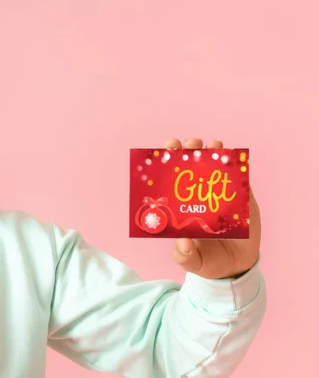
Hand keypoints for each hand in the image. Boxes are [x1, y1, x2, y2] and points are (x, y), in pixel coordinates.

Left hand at [165, 138, 260, 279]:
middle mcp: (200, 196)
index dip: (169, 161)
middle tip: (191, 144)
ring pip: (216, 167)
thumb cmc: (208, 262)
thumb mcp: (193, 263)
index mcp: (182, 206)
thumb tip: (182, 243)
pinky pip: (239, 178)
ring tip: (213, 145)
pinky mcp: (243, 199)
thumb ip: (184, 256)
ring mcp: (221, 195)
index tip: (168, 148)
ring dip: (214, 152)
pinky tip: (233, 156)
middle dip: (190, 150)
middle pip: (192, 166)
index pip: (172, 178)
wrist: (237, 267)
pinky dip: (237, 165)